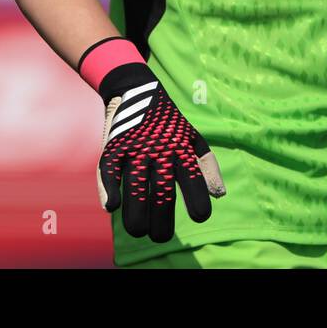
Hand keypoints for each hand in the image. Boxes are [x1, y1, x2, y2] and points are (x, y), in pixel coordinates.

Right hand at [97, 62, 226, 241]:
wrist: (136, 90)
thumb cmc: (168, 123)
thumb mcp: (191, 138)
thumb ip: (206, 166)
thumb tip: (218, 195)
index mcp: (181, 148)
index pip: (193, 177)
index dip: (197, 199)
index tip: (201, 216)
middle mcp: (159, 149)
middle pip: (161, 189)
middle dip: (162, 218)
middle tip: (160, 236)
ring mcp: (134, 148)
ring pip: (135, 184)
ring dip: (136, 211)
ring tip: (139, 232)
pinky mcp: (113, 146)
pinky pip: (109, 169)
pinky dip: (108, 187)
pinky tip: (111, 207)